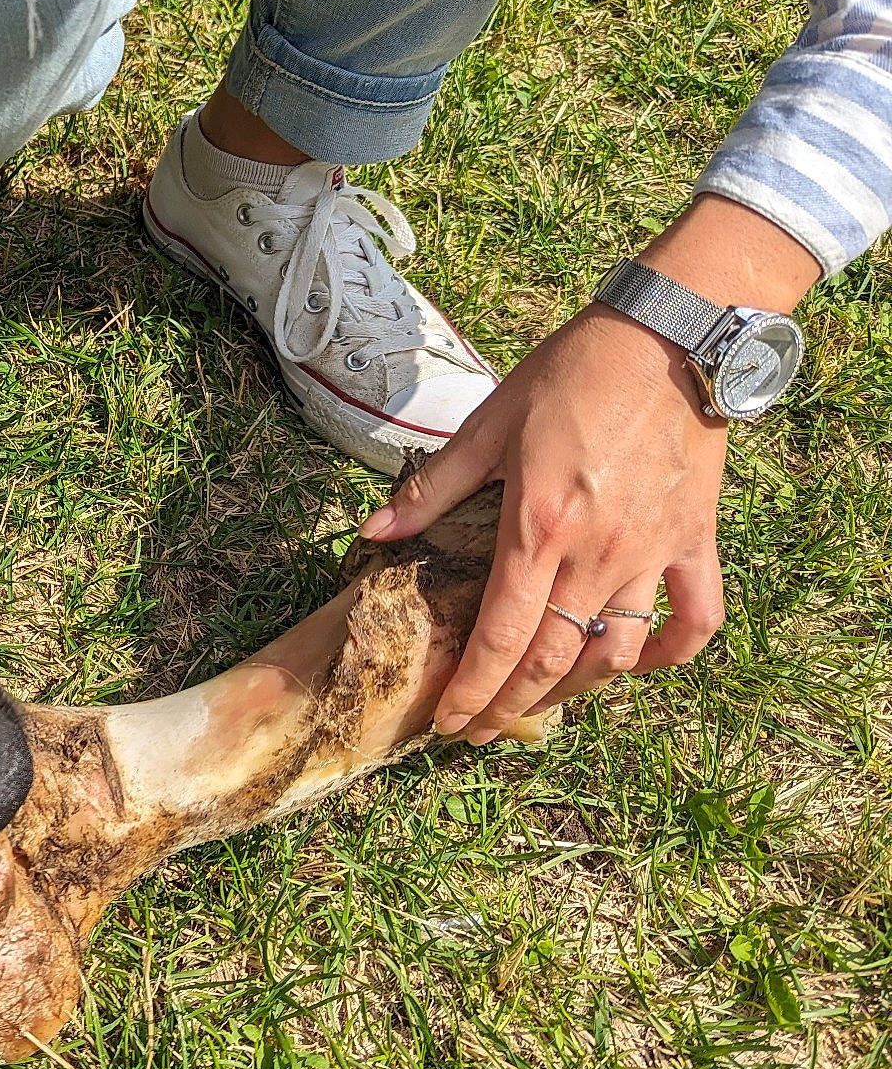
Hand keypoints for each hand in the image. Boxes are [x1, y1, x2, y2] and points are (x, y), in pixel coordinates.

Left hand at [358, 305, 728, 742]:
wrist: (669, 338)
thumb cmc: (571, 373)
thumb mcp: (488, 423)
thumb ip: (432, 487)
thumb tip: (373, 529)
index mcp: (537, 528)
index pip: (501, 636)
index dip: (473, 690)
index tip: (450, 723)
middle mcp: (597, 554)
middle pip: (554, 661)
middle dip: (510, 706)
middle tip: (480, 730)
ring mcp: (652, 553)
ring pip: (617, 653)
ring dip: (576, 690)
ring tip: (538, 705)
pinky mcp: (695, 541)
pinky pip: (694, 618)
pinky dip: (669, 654)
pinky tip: (638, 665)